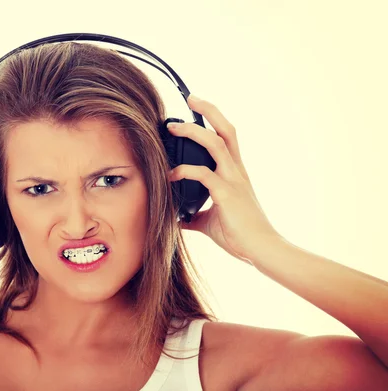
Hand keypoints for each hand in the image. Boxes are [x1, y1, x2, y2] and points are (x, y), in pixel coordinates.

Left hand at [167, 95, 281, 263]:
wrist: (263, 251)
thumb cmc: (240, 237)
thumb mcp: (211, 222)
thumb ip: (195, 216)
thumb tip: (177, 219)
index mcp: (235, 173)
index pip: (226, 137)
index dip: (213, 120)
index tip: (195, 108)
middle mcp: (236, 171)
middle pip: (227, 129)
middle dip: (209, 110)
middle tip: (190, 98)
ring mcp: (233, 180)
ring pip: (216, 143)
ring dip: (193, 131)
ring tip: (173, 127)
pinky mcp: (227, 194)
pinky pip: (204, 174)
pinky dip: (184, 171)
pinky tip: (170, 175)